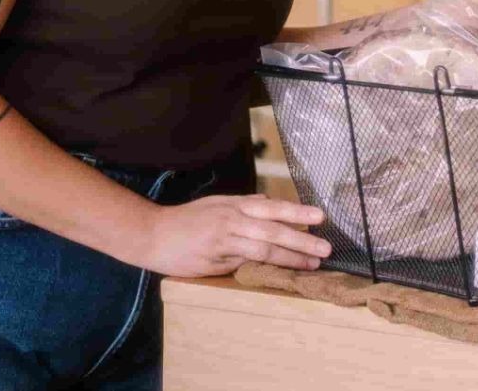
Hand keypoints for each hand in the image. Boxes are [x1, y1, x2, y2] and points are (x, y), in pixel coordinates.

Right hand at [133, 194, 330, 277]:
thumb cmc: (187, 220)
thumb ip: (244, 206)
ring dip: (289, 258)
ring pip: (262, 248)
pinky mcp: (214, 260)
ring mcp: (223, 241)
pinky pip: (244, 264)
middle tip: (325, 247)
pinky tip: (281, 272)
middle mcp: (231, 220)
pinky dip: (265, 267)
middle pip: (273, 229)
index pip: (272, 208)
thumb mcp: (217, 205)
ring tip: (312, 264)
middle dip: (302, 239)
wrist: (152, 234)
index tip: (320, 216)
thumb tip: (270, 205)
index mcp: (234, 205)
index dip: (297, 211)